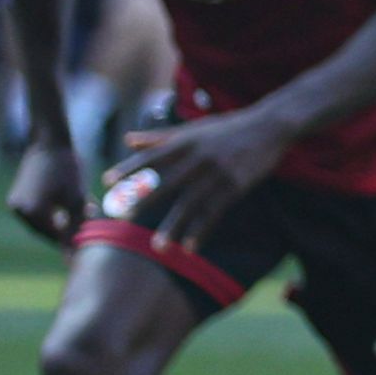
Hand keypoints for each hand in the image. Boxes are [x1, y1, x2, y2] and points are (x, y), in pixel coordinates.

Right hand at [6, 131, 87, 248]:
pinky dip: (51, 214)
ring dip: (61, 223)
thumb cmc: (67, 168)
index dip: (73, 243)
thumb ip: (77, 227)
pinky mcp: (16, 197)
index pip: (55, 238)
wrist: (49, 141)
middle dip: (68, 232)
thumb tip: (76, 253)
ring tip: (82, 218)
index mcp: (33, 212)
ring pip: (42, 223)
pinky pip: (35, 213)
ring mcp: (15, 204)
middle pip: (47, 232)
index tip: (88, 246)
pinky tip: (69, 209)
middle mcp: (19, 211)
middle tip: (87, 234)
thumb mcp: (77, 200)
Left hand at [113, 104, 288, 246]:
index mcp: (185, 141)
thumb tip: (127, 140)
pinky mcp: (234, 187)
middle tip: (122, 216)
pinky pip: (214, 213)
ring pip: (190, 204)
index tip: (107, 181)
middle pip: (166, 181)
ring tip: (158, 247)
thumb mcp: (192, 129)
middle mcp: (197, 157)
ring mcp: (217, 173)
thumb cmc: (227, 128)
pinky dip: (201, 231)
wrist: (268, 127)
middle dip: (143, 199)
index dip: (128, 168)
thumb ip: (158, 137)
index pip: (151, 156)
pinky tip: (190, 248)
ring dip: (173, 227)